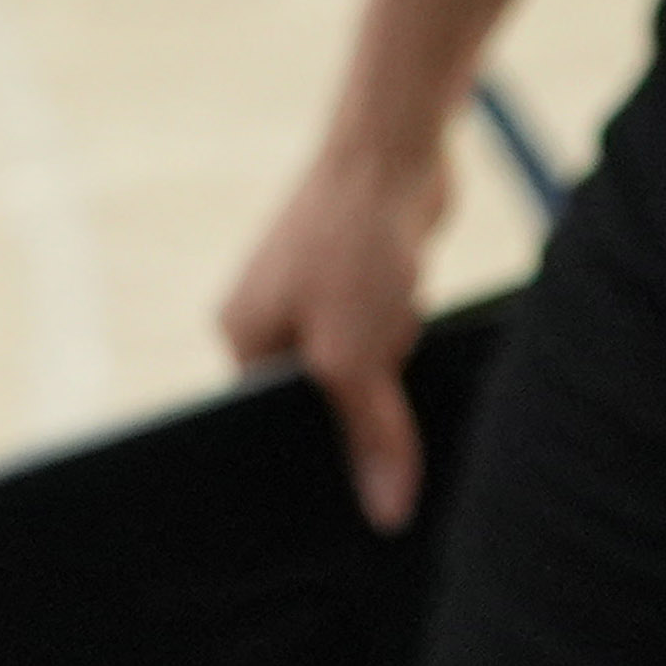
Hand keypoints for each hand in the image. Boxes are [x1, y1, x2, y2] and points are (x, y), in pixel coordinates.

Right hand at [213, 123, 452, 531]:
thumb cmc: (355, 245)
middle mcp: (267, 316)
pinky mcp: (353, 283)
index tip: (350, 509)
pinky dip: (399, 360)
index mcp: (241, 334)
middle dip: (351, 433)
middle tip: (393, 475)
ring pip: (349, 375)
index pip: (263, 428)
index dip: (308, 468)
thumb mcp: (356, 358)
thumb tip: (384, 512)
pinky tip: (424, 370)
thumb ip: (370, 435)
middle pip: (309, 405)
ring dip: (383, 395)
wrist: (393, 152)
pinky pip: (374, 344)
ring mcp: (310, 296)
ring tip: (413, 423)